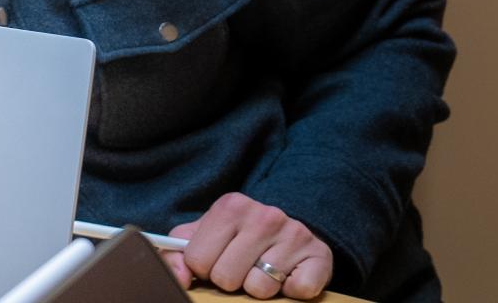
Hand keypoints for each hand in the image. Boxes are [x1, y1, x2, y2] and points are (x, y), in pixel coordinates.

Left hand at [159, 193, 333, 299]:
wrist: (287, 231)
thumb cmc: (236, 237)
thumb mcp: (202, 236)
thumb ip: (177, 253)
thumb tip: (178, 276)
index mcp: (230, 206)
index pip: (198, 260)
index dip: (203, 269)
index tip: (214, 260)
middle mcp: (265, 215)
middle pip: (226, 277)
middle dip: (230, 280)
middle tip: (241, 267)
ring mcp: (295, 233)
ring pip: (259, 288)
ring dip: (258, 287)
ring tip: (263, 269)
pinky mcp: (320, 255)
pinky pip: (296, 291)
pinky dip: (290, 291)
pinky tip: (287, 275)